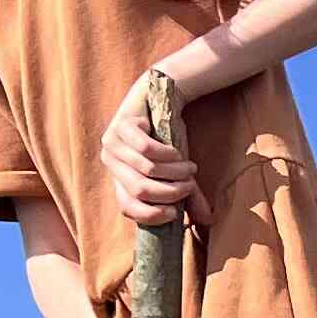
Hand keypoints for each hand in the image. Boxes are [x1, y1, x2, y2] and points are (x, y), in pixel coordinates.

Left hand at [98, 69, 202, 228]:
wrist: (165, 96)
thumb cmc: (169, 137)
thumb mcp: (177, 170)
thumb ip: (187, 195)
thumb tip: (206, 221)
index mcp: (118, 178)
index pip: (127, 207)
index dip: (151, 215)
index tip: (175, 213)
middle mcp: (110, 163)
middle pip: (140, 190)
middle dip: (171, 192)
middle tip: (190, 184)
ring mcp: (112, 144)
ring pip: (148, 171)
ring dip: (176, 173)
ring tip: (191, 168)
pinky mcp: (121, 127)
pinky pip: (147, 150)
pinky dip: (169, 155)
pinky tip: (178, 152)